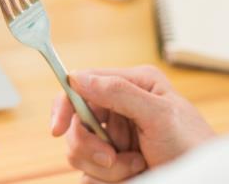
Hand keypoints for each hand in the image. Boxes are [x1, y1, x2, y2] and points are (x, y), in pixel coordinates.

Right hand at [50, 66, 215, 183]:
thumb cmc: (192, 147)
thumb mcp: (159, 115)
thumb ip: (119, 92)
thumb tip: (78, 78)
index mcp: (129, 86)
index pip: (80, 86)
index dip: (64, 106)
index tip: (57, 129)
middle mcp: (117, 109)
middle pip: (74, 123)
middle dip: (90, 145)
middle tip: (112, 158)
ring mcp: (112, 138)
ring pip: (77, 151)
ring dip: (103, 166)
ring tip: (134, 167)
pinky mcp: (109, 163)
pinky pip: (87, 173)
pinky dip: (105, 180)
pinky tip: (131, 175)